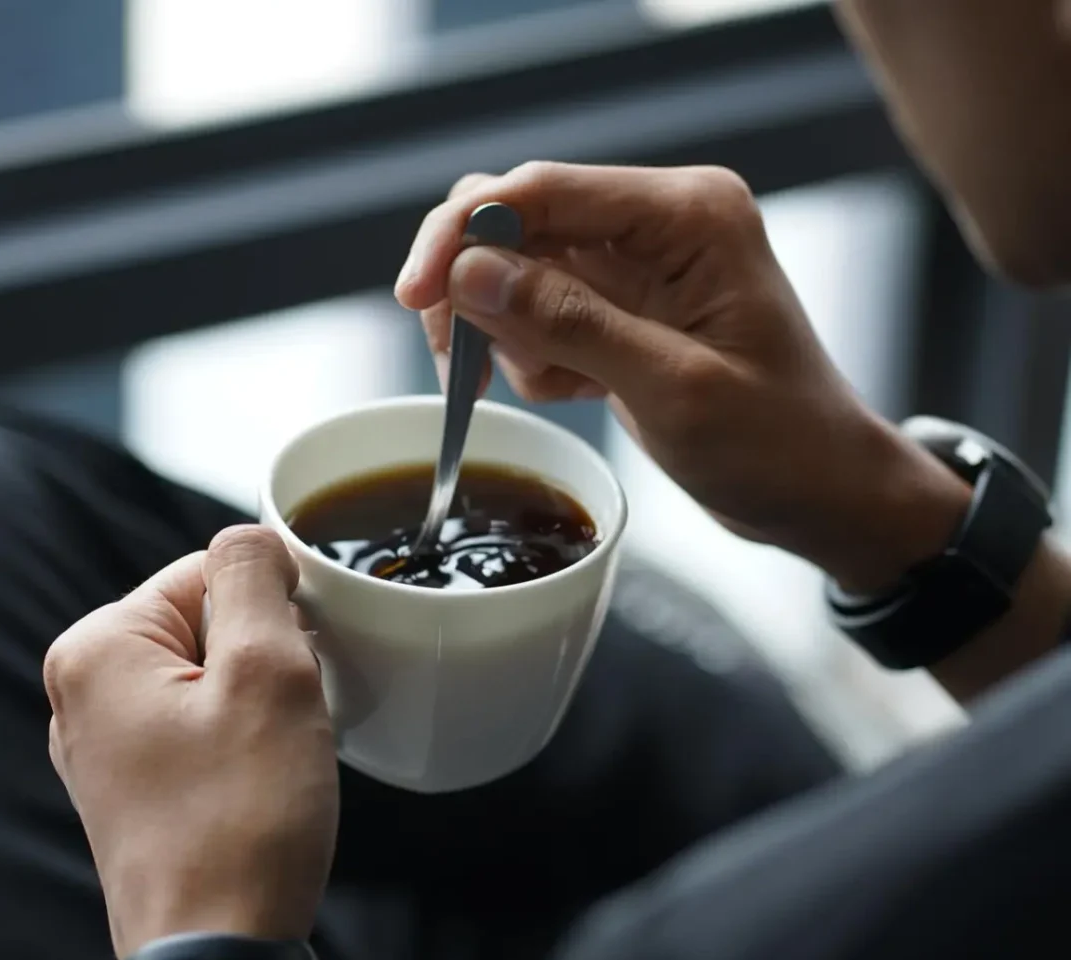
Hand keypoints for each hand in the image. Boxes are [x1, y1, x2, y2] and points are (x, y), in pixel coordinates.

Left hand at [44, 526, 337, 957]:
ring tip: (278, 755)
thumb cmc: (242, 820)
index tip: (306, 663)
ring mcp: (105, 744)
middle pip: (208, 622)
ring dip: (264, 699)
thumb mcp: (268, 671)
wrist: (218, 957)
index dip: (279, 607)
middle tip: (294, 716)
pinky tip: (263, 780)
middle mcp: (83, 690)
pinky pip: (203, 724)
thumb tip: (252, 537)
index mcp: (99, 647)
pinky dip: (247, 737)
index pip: (211, 569)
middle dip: (271, 656)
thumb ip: (255, 578)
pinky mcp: (135, 786)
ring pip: (213, 675)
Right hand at [396, 162, 969, 591]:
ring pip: (522, 271)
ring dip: (510, 333)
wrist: (821, 491)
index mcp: (689, 216)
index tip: (416, 296)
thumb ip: (570, 323)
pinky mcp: (627, 309)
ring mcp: (642, 267)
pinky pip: (543, 313)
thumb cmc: (778, 444)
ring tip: (558, 389)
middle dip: (477, 286)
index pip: (544, 190)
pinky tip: (577, 392)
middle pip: (522, 221)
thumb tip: (469, 272)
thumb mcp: (673, 389)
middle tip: (458, 359)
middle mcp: (661, 224)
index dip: (465, 234)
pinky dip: (537, 356)